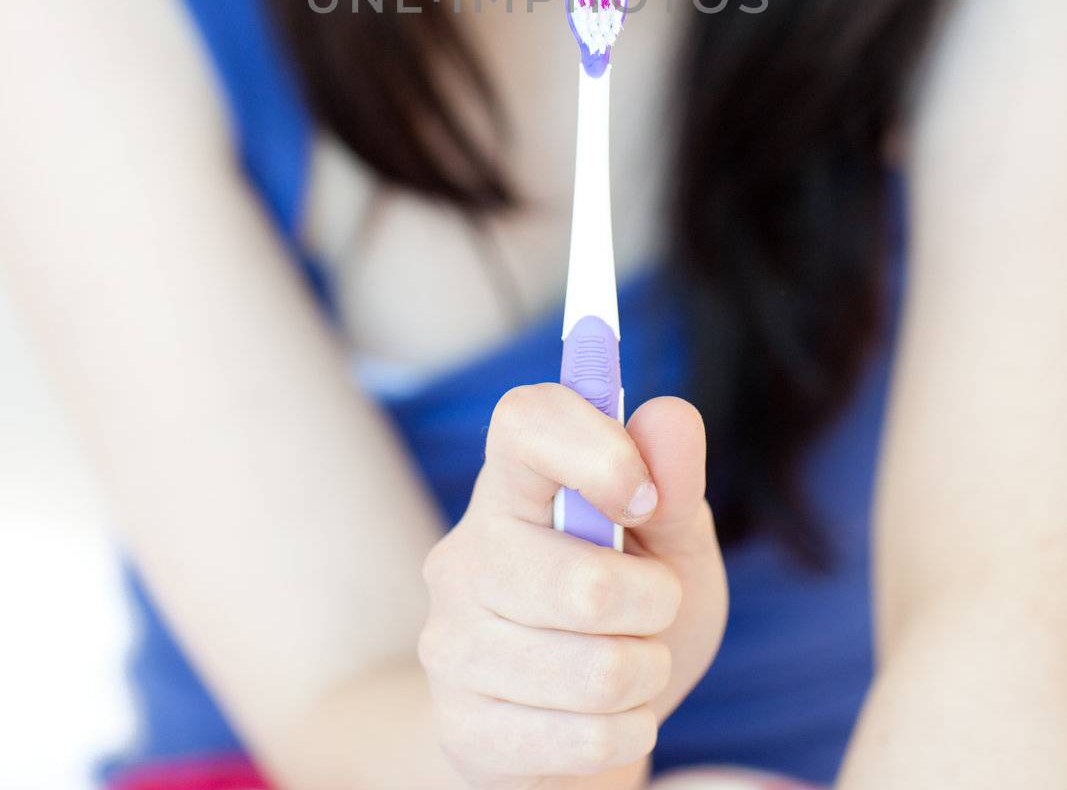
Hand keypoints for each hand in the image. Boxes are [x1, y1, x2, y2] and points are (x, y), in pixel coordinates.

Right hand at [417, 385, 728, 788]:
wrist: (587, 726)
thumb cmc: (633, 610)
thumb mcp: (672, 542)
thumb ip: (675, 482)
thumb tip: (671, 414)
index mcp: (513, 482)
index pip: (524, 420)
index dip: (595, 449)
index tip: (645, 498)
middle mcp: (466, 552)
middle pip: (587, 585)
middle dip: (655, 606)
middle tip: (651, 608)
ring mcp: (451, 640)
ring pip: (597, 671)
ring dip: (646, 675)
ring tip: (630, 666)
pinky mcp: (460, 726)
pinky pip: (582, 739)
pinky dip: (625, 732)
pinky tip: (607, 718)